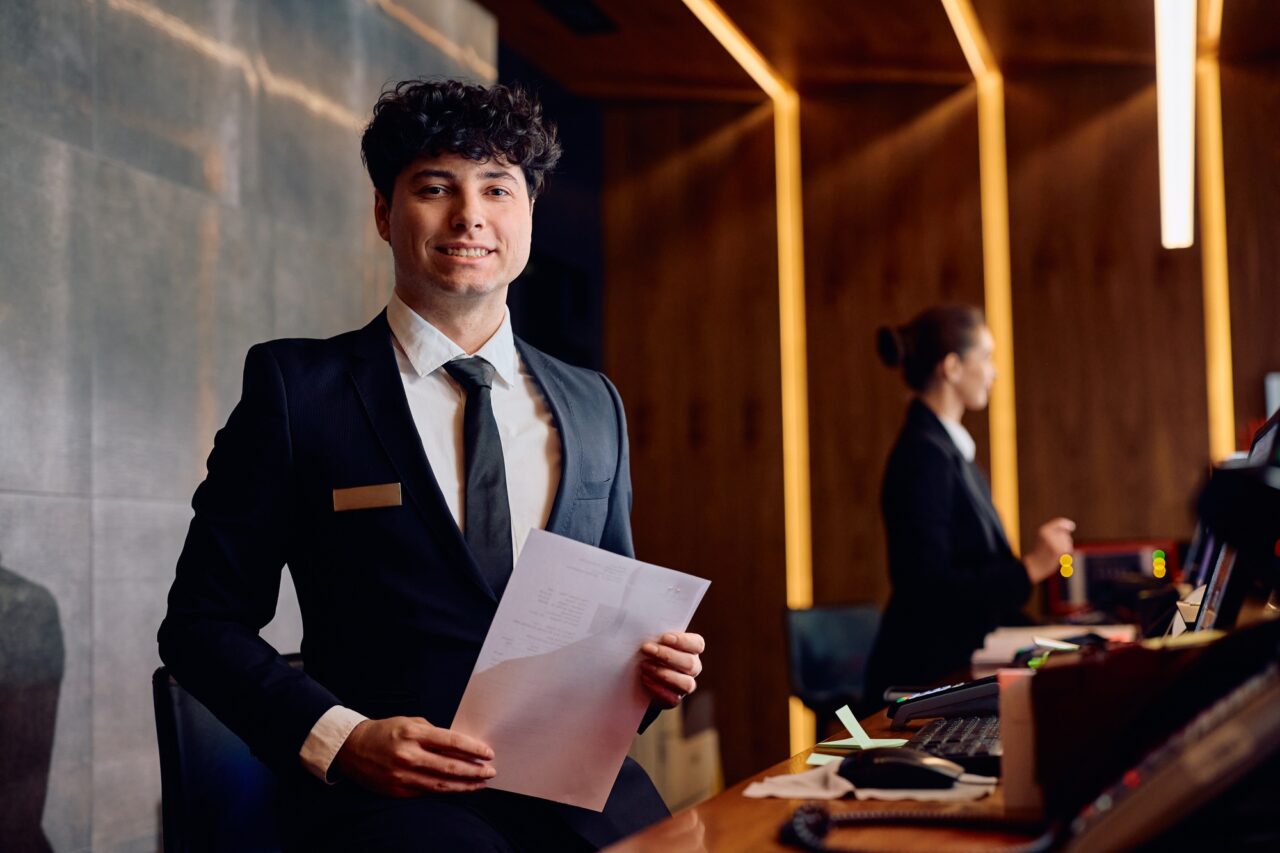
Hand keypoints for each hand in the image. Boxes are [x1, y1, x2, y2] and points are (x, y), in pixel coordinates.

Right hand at [334, 716, 494, 796]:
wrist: (353, 748)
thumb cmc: (386, 731)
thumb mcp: (410, 722)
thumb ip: (434, 733)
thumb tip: (460, 745)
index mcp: (413, 733)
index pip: (452, 742)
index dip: (473, 749)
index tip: (488, 753)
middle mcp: (409, 755)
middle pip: (450, 766)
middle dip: (475, 770)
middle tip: (490, 771)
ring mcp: (402, 775)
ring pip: (441, 784)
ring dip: (465, 785)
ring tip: (480, 783)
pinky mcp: (398, 790)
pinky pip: (427, 792)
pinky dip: (446, 791)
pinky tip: (458, 788)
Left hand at [640, 632, 704, 707]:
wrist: (638, 676)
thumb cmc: (647, 651)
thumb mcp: (652, 640)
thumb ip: (653, 634)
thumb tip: (641, 627)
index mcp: (691, 649)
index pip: (697, 644)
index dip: (683, 641)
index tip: (664, 637)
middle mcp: (692, 667)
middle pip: (690, 663)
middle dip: (667, 656)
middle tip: (646, 648)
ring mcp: (685, 685)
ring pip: (686, 683)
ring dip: (664, 674)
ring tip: (644, 666)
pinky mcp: (674, 699)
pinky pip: (672, 698)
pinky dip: (658, 688)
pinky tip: (644, 679)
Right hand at [1024, 517, 1076, 582]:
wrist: (1035, 565)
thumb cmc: (1040, 551)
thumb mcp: (1043, 536)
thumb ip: (1056, 529)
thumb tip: (1072, 526)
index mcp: (1043, 530)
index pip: (1060, 522)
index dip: (1067, 524)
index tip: (1072, 526)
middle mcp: (1049, 534)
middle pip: (1065, 533)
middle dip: (1062, 539)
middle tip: (1051, 547)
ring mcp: (1054, 542)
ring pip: (1068, 540)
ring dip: (1064, 546)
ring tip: (1053, 552)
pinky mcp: (1059, 550)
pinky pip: (1069, 548)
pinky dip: (1065, 552)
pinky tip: (1057, 556)